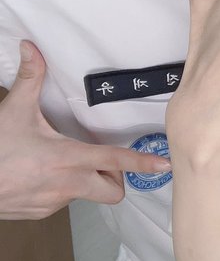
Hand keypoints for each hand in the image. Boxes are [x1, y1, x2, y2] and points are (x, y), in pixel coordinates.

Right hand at [0, 41, 166, 219]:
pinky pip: (63, 202)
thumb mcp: (13, 111)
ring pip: (87, 195)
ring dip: (85, 181)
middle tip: (101, 160)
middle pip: (113, 192)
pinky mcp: (41, 213)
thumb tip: (31, 47)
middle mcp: (67, 185)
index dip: (143, 163)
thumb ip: (30, 78)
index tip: (164, 165)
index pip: (116, 161)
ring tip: (62, 162)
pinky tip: (42, 174)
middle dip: (116, 178)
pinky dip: (62, 189)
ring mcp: (54, 203)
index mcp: (67, 159)